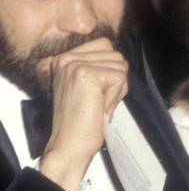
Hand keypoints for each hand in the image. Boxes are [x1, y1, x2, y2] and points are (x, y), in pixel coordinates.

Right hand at [40, 37, 127, 190]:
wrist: (69, 145)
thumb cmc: (82, 122)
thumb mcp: (87, 87)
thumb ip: (99, 68)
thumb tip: (122, 59)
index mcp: (65, 58)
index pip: (105, 46)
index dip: (111, 72)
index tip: (96, 94)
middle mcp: (67, 58)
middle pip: (116, 55)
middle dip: (116, 81)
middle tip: (98, 102)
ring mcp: (75, 65)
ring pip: (120, 66)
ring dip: (116, 90)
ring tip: (98, 105)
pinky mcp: (86, 75)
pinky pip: (120, 77)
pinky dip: (116, 96)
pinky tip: (100, 108)